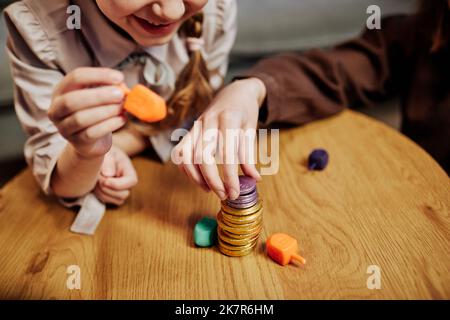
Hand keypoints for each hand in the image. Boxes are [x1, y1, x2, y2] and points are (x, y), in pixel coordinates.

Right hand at [48, 67, 126, 158]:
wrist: (92, 140)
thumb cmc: (96, 111)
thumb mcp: (99, 96)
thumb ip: (108, 88)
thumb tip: (120, 84)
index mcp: (61, 90)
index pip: (75, 77)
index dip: (98, 75)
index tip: (119, 77)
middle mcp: (56, 109)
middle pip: (73, 100)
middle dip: (99, 96)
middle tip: (120, 94)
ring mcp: (64, 127)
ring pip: (81, 118)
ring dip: (106, 111)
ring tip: (122, 107)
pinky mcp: (76, 142)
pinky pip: (91, 133)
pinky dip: (109, 125)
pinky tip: (122, 119)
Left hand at [94, 146, 137, 205]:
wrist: (98, 155)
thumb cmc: (104, 152)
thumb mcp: (106, 151)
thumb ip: (108, 160)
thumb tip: (108, 175)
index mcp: (128, 170)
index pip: (132, 181)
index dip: (118, 184)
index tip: (105, 180)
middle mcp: (127, 182)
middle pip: (124, 194)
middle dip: (108, 189)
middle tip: (98, 178)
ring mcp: (121, 190)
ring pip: (116, 200)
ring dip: (102, 192)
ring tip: (96, 179)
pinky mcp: (112, 195)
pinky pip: (108, 201)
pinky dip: (99, 195)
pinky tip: (95, 185)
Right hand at [174, 78, 265, 199]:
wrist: (234, 92)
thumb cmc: (245, 112)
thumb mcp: (252, 130)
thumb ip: (249, 154)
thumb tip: (254, 179)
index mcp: (229, 119)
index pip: (227, 154)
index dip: (230, 177)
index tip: (235, 193)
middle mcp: (208, 121)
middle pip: (203, 157)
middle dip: (212, 180)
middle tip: (224, 195)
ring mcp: (196, 125)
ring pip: (187, 156)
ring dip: (196, 177)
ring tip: (210, 189)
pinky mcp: (189, 130)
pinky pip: (180, 152)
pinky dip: (186, 168)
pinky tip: (198, 178)